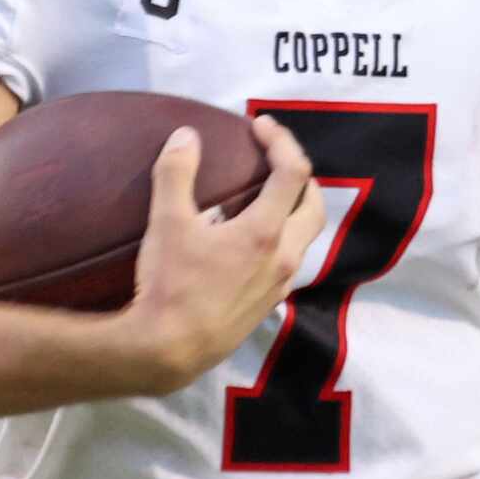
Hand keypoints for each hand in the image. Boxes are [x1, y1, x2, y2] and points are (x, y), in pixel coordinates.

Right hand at [123, 116, 324, 393]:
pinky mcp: (266, 307)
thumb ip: (176, 174)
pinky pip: (286, 264)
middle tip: (273, 161)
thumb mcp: (166, 224)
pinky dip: (278, 241)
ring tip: (261, 198)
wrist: (167, 353)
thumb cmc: (169, 285)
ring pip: (303, 238)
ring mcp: (279, 286)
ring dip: (292, 211)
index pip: (293, 173)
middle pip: (313, 206)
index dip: (281, 141)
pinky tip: (247, 243)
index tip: (259, 126)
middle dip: (300, 177)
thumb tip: (186, 136)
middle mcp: (284, 258)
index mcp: (266, 232)